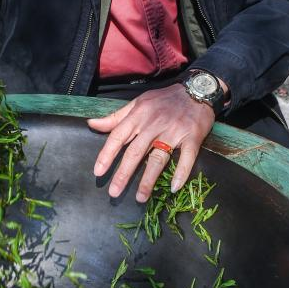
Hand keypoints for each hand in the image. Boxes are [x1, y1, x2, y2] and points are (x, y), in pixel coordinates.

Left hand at [87, 83, 214, 202]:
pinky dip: (181, 173)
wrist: (197, 90)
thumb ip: (116, 117)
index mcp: (138, 115)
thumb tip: (92, 124)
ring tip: (140, 198)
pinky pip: (186, 157)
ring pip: (158, 158)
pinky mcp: (192, 137)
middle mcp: (153, 124)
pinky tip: (174, 188)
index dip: (107, 154)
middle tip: (114, 192)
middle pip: (135, 151)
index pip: (118, 136)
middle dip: (123, 173)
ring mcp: (173, 131)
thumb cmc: (164, 99)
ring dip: (148, 180)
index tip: (98, 171)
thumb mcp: (138, 103)